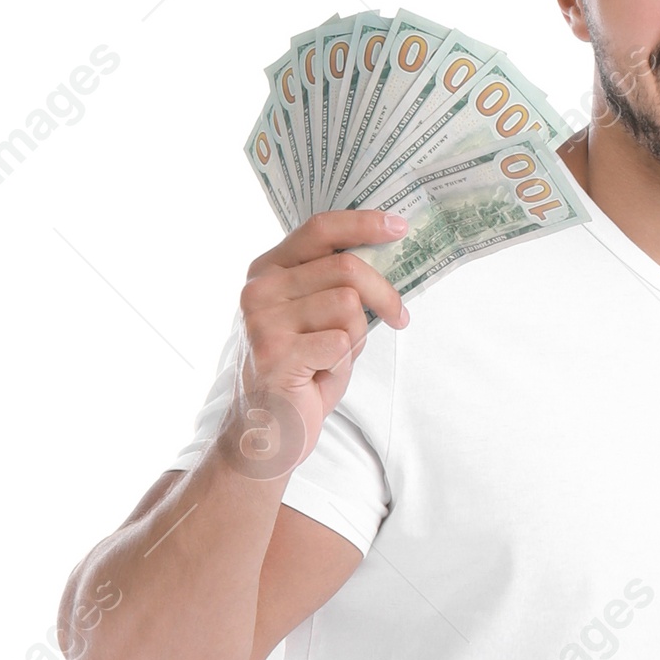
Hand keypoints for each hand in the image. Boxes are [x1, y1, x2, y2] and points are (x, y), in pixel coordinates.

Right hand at [220, 209, 409, 476]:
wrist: (264, 436)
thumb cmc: (297, 376)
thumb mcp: (316, 320)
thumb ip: (336, 287)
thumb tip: (386, 261)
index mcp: (267, 270)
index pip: (320, 229)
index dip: (364, 223)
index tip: (400, 227)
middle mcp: (259, 289)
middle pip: (346, 268)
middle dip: (384, 294)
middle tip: (400, 318)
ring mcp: (263, 321)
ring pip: (348, 306)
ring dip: (355, 338)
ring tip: (331, 359)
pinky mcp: (276, 354)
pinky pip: (341, 343)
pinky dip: (342, 363)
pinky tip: (318, 378)